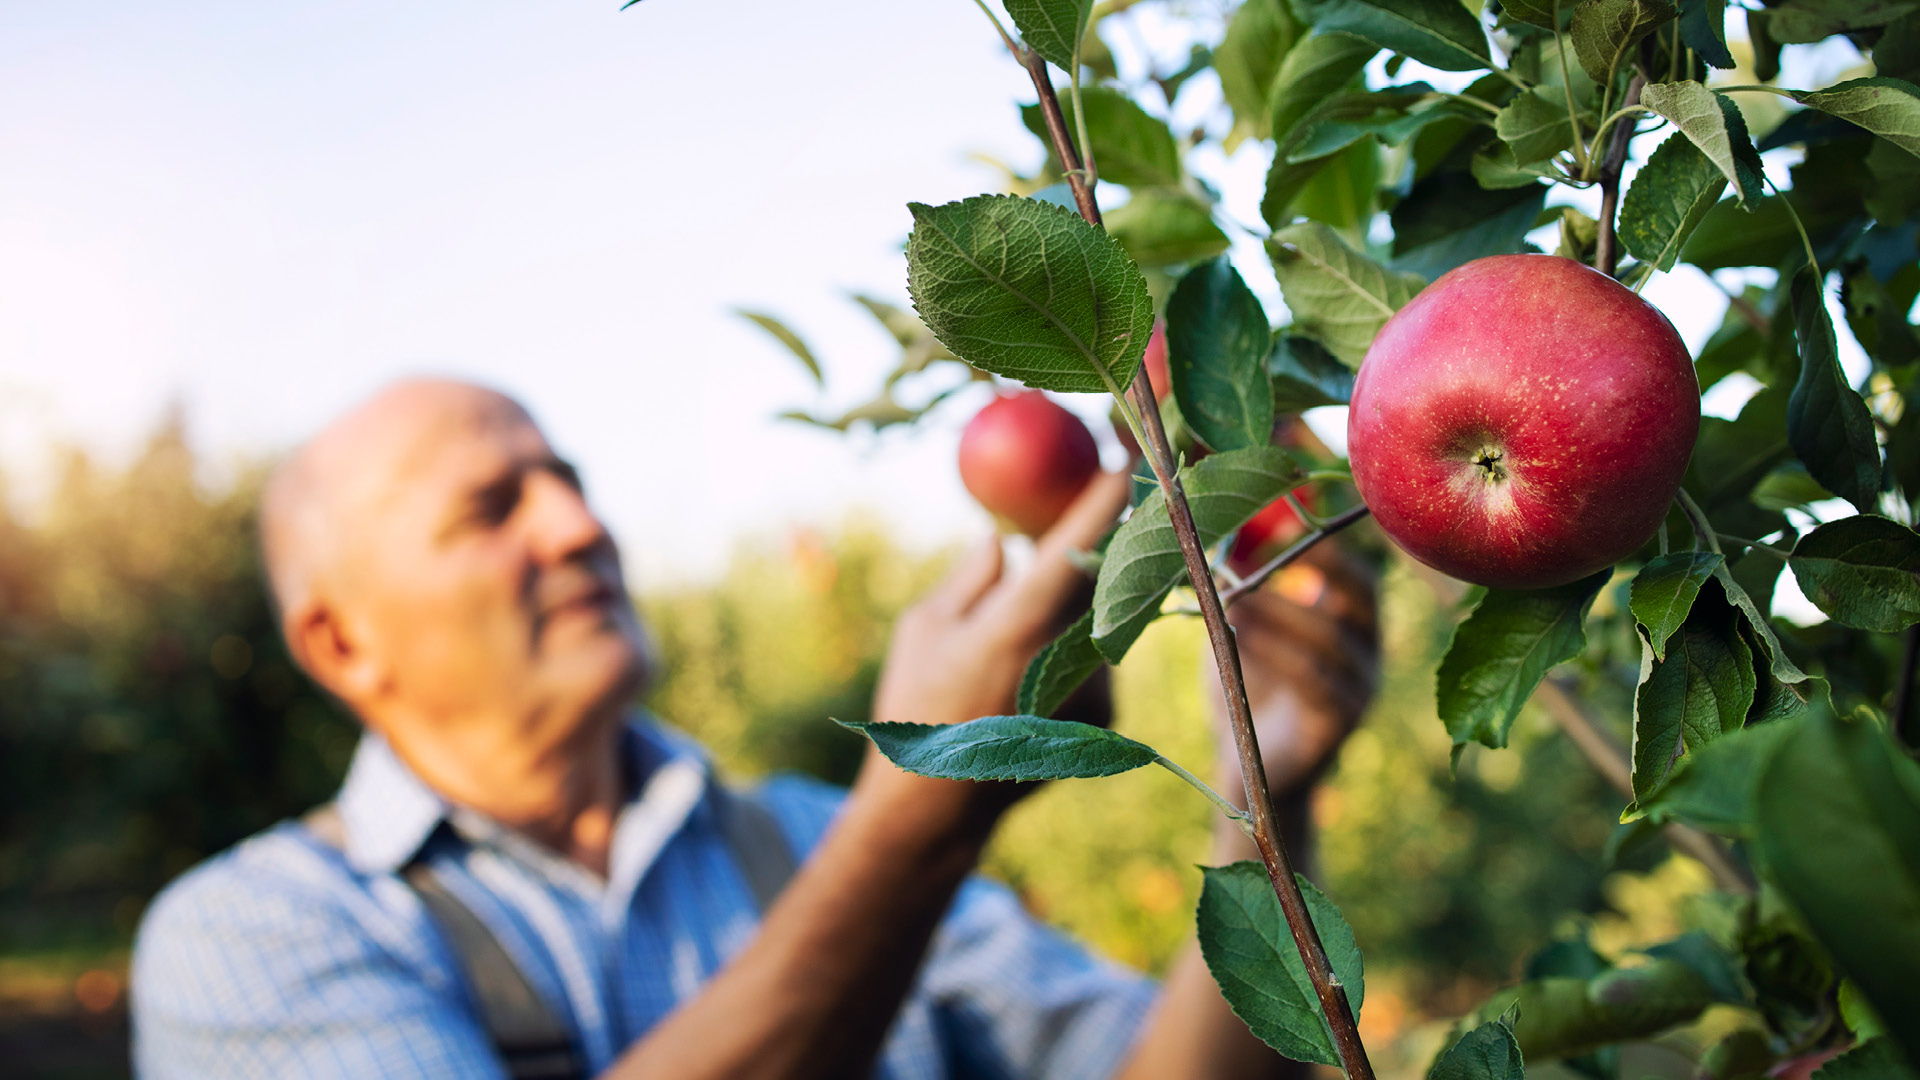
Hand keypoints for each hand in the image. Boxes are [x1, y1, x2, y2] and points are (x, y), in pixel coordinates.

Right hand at [863, 472, 1129, 823]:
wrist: (941, 804)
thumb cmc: (918, 704)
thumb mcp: (924, 628)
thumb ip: (972, 576)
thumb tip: (1005, 539)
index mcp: (1019, 625)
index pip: (1076, 544)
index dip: (1105, 494)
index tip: (1123, 455)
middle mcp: (1068, 655)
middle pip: (1102, 572)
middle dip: (1098, 538)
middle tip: (1086, 503)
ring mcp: (1094, 687)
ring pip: (1099, 615)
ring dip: (1076, 603)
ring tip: (1021, 633)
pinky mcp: (1108, 713)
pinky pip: (1098, 654)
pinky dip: (1074, 645)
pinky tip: (1030, 677)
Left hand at [1205, 544, 1377, 801]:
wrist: (1245, 766)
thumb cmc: (1245, 687)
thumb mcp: (1240, 630)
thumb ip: (1238, 587)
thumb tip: (1214, 530)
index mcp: (1351, 623)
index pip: (1359, 575)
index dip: (1330, 547)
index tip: (1284, 526)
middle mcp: (1367, 652)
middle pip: (1360, 598)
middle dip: (1316, 569)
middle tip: (1267, 553)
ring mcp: (1359, 689)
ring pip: (1328, 639)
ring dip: (1277, 613)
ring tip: (1232, 598)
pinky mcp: (1339, 724)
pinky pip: (1315, 681)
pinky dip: (1275, 653)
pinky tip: (1239, 637)